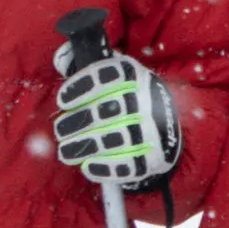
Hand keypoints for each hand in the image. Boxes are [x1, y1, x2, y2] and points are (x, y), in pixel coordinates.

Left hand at [45, 43, 180, 191]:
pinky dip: (104, 167)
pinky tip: (88, 165)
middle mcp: (146, 101)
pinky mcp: (151, 157)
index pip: (106, 78)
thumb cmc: (130, 99)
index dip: (81, 88)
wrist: (168, 127)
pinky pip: (126, 164)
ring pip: (112, 140)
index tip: (63, 101)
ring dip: (83, 146)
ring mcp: (151, 131)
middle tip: (60, 130)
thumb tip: (63, 60)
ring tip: (66, 151)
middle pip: (105, 112)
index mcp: (135, 76)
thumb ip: (92, 72)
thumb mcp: (118, 78)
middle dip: (76, 122)